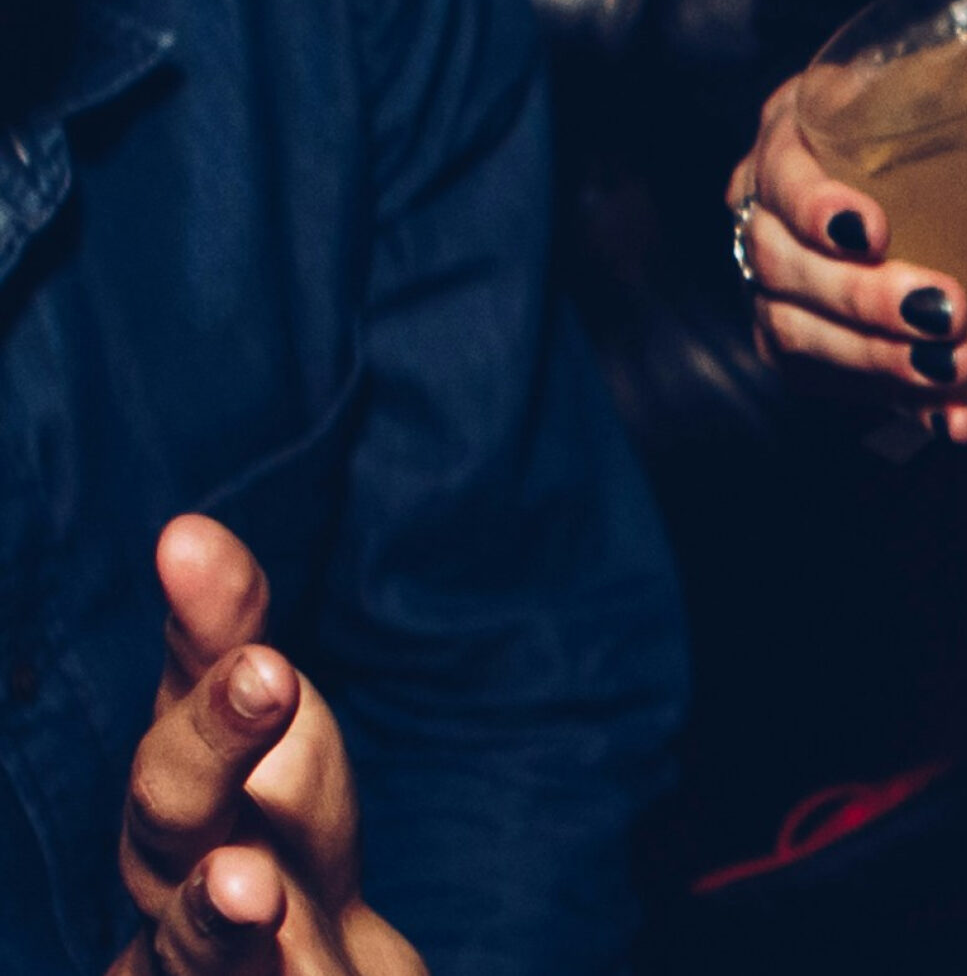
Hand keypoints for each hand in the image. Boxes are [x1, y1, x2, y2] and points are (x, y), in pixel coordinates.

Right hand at [108, 518, 423, 975]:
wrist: (295, 968)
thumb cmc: (274, 829)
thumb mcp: (274, 724)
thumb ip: (231, 635)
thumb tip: (184, 531)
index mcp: (181, 773)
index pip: (191, 684)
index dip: (205, 629)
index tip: (212, 570)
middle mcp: (170, 858)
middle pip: (172, 804)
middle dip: (213, 742)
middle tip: (270, 679)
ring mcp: (194, 945)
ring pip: (194, 935)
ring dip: (218, 910)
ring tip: (252, 886)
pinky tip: (300, 967)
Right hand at [728, 71, 966, 441]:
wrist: (924, 174)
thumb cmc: (943, 109)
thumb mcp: (965, 65)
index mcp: (796, 129)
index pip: (779, 167)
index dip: (814, 204)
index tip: (869, 230)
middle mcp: (767, 207)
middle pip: (781, 266)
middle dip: (863, 301)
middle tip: (947, 314)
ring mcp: (776, 282)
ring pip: (796, 335)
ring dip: (876, 362)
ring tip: (952, 369)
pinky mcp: (803, 342)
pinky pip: (832, 386)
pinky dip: (895, 405)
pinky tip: (952, 420)